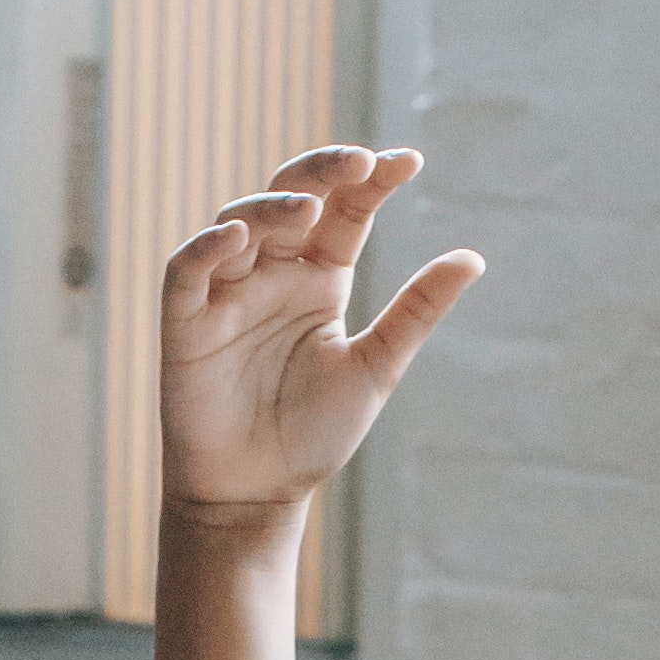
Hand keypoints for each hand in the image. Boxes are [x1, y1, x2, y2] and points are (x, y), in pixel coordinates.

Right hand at [153, 146, 482, 659]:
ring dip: (271, 208)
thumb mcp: (375, 369)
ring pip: (240, 222)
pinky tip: (238, 238)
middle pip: (292, 197)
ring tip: (308, 211)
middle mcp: (272, 273)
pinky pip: (187, 269)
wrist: (255, 497)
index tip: (410, 162)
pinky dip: (207, 248)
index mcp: (320, 278)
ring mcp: (226, 292)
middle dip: (322, 171)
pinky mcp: (185, 321)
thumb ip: (416, 312)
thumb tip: (474, 257)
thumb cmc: (311, 437)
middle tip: (360, 163)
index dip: (371, 180)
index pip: (346, 210)